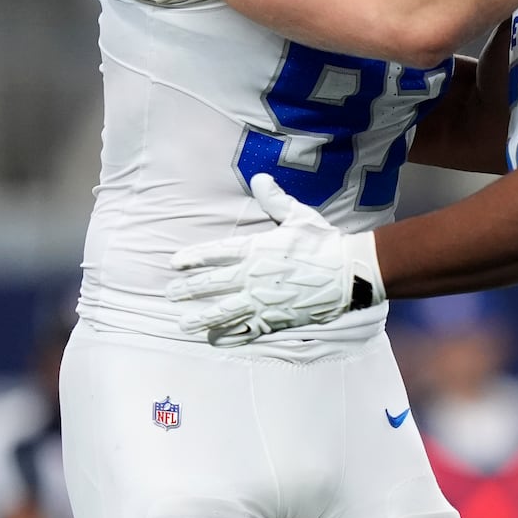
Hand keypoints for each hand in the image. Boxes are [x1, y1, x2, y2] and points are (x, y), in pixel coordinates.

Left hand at [166, 173, 383, 345]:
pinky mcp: (274, 320)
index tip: (174, 262)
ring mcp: (261, 301)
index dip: (192, 258)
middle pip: (211, 284)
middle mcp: (252, 277)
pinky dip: (228, 336)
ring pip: (222, 312)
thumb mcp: (298, 216)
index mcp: (256, 249)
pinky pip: (245, 330)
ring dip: (200, 318)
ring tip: (182, 323)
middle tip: (170, 293)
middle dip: (187, 289)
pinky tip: (215, 340)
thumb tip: (259, 178)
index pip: (214, 253)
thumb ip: (275, 199)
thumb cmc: (323, 242)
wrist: (348, 273)